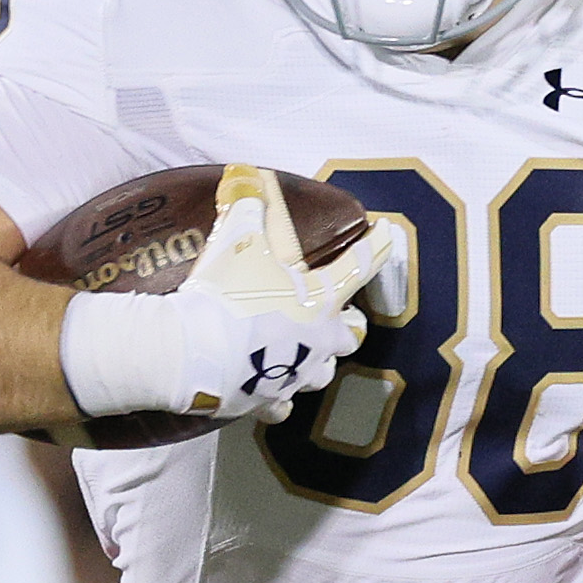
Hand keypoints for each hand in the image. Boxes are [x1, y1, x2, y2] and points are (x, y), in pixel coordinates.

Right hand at [54, 164, 396, 424]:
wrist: (193, 351)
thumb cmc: (226, 291)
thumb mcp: (238, 238)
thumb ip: (247, 205)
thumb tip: (245, 176)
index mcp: (323, 299)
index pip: (362, 264)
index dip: (377, 245)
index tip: (388, 231)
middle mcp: (321, 341)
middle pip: (350, 336)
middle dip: (343, 326)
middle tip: (328, 315)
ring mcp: (297, 376)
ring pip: (321, 374)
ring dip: (312, 362)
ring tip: (295, 353)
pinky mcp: (269, 402)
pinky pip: (283, 405)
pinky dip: (276, 397)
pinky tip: (265, 390)